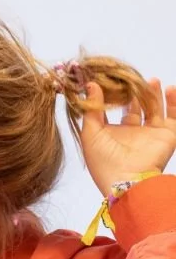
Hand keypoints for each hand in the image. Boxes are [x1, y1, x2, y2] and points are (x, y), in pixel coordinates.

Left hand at [80, 79, 175, 194]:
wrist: (127, 179)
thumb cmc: (103, 161)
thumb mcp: (90, 133)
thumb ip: (91, 109)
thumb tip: (91, 84)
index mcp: (112, 135)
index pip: (114, 112)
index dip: (114, 97)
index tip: (112, 80)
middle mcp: (132, 134)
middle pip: (136, 108)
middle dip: (135, 94)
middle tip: (133, 79)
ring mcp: (151, 135)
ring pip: (155, 109)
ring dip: (154, 94)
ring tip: (151, 80)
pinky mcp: (167, 136)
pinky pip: (175, 116)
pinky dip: (174, 102)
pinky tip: (170, 88)